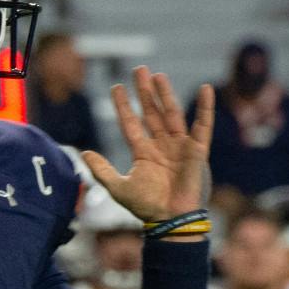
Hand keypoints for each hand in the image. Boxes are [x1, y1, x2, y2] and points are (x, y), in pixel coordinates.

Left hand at [81, 67, 215, 222]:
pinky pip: (203, 125)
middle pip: (151, 113)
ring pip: (172, 114)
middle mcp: (161, 146)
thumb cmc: (146, 207)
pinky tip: (206, 89)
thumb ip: (101, 170)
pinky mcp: (197, 150)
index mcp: (143, 153)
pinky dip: (205, 108)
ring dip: (165, 94)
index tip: (116, 87)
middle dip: (145, 92)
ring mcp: (180, 146)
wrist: (169, 219)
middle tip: (138, 70)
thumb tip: (82, 153)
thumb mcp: (118, 187)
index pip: (131, 123)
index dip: (124, 106)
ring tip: (158, 75)